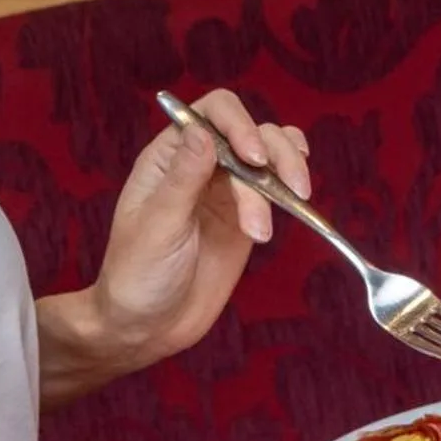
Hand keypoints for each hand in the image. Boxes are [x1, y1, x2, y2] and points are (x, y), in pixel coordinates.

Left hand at [87, 89, 312, 369]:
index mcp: (169, 158)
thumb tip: (204, 132)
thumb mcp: (157, 225)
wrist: (149, 325)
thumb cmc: (138, 275)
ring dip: (289, 175)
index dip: (239, 125)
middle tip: (290, 193)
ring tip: (296, 207)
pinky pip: (278, 191)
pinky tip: (301, 199)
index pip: (211, 115)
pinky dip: (294, 189)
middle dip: (275, 157)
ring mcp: (228, 193)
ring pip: (271, 157)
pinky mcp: (249, 220)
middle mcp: (202, 167)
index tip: (256, 160)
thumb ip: (183, 178)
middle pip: (251, 131)